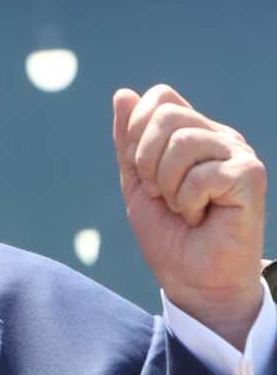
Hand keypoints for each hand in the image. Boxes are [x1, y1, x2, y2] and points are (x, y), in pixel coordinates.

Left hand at [113, 84, 265, 349]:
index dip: (138, 130)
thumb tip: (123, 93)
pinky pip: (202, 173)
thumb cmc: (169, 234)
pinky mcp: (250, 176)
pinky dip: (188, 201)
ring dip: (168, 184)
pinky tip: (201, 217)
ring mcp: (238, 154)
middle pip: (167, 115)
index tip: (141, 170)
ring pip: (182, 142)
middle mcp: (220, 137)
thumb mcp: (137, 181)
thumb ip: (129, 140)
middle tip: (161, 194)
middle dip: (147, 161)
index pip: (161, 97)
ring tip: (182, 207)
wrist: (193, 281)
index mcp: (195, 133)